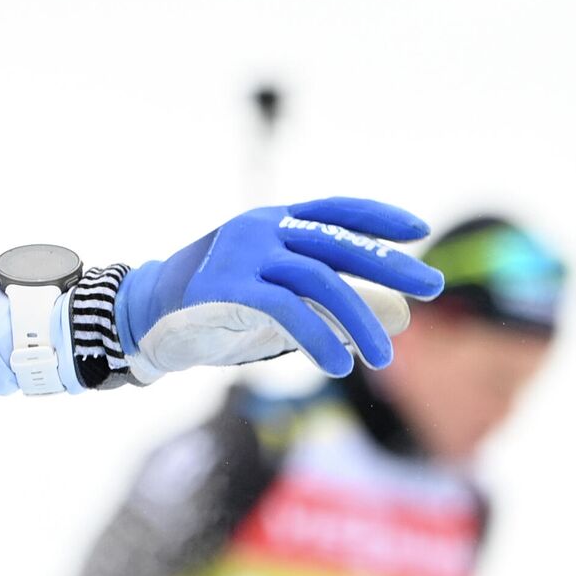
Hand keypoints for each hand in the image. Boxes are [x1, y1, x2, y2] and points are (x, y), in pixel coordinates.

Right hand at [116, 196, 443, 381]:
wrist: (144, 317)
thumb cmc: (216, 308)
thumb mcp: (274, 296)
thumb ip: (326, 299)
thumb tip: (398, 315)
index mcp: (270, 222)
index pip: (333, 210)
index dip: (376, 218)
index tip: (417, 232)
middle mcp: (259, 229)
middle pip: (336, 243)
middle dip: (387, 264)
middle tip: (431, 287)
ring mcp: (241, 255)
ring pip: (318, 280)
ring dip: (358, 320)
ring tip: (382, 357)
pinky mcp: (227, 287)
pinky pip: (286, 311)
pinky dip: (317, 338)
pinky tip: (335, 364)